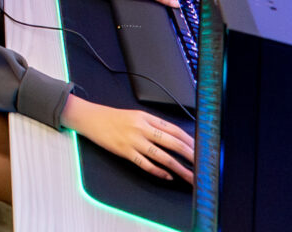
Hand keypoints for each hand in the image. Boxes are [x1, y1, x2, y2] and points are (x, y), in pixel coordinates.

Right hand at [68, 98, 194, 181]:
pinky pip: (146, 164)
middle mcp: (142, 128)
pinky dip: (158, 171)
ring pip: (162, 156)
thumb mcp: (136, 115)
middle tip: (202, 165)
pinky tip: (167, 176)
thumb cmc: (113, 118)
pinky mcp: (125, 151)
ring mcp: (133, 140)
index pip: (175, 130)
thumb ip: (154, 125)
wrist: (90, 118)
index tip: (201, 150)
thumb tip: (175, 138)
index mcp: (146, 117)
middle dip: (190, 155)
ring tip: (190, 176)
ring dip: (179, 168)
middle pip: (173, 143)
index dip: (190, 141)